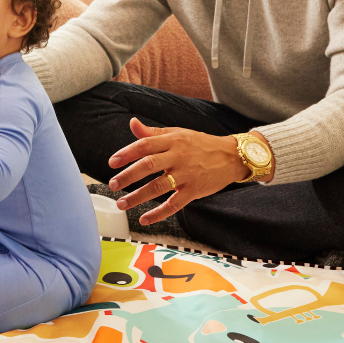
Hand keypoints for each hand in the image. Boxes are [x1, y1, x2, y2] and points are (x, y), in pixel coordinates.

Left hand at [107, 119, 268, 224]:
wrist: (231, 156)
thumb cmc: (200, 144)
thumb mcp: (178, 133)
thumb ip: (152, 133)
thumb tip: (132, 123)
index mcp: (172, 140)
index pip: (145, 145)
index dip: (127, 153)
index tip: (112, 162)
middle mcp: (178, 156)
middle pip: (149, 165)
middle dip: (128, 176)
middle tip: (112, 185)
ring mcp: (187, 175)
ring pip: (159, 186)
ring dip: (138, 197)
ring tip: (122, 204)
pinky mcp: (194, 190)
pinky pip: (174, 204)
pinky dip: (159, 213)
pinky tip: (144, 219)